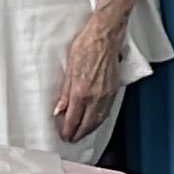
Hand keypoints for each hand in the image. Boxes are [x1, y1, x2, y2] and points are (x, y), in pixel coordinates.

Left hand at [53, 12, 120, 147]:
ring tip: (81, 133)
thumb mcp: (69, 68)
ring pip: (98, 119)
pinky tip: (95, 119)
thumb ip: (65, 92)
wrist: (106, 35)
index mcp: (82, 91)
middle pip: (87, 124)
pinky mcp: (114, 89)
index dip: (68, 130)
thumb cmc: (87, 45)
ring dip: (89, 129)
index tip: (64, 135)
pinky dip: (99, 119)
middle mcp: (96, 96)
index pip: (73, 119)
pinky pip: (106, 111)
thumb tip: (59, 109)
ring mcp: (107, 94)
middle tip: (71, 138)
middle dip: (78, 134)